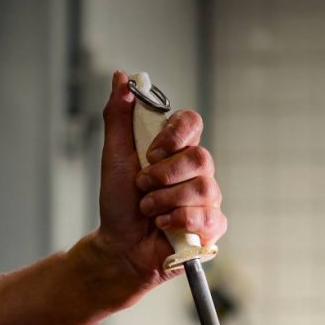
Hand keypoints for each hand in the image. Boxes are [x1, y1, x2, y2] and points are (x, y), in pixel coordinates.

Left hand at [91, 71, 226, 291]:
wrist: (119, 247)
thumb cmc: (118, 203)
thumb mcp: (114, 157)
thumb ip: (118, 117)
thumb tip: (119, 77)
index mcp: (176, 149)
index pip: (192, 122)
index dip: (174, 135)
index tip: (151, 153)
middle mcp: (196, 171)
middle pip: (201, 158)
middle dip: (163, 176)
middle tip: (142, 188)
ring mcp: (207, 199)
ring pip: (203, 189)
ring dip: (164, 202)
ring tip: (148, 211)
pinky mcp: (211, 226)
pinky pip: (208, 217)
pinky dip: (177, 222)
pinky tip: (163, 227)